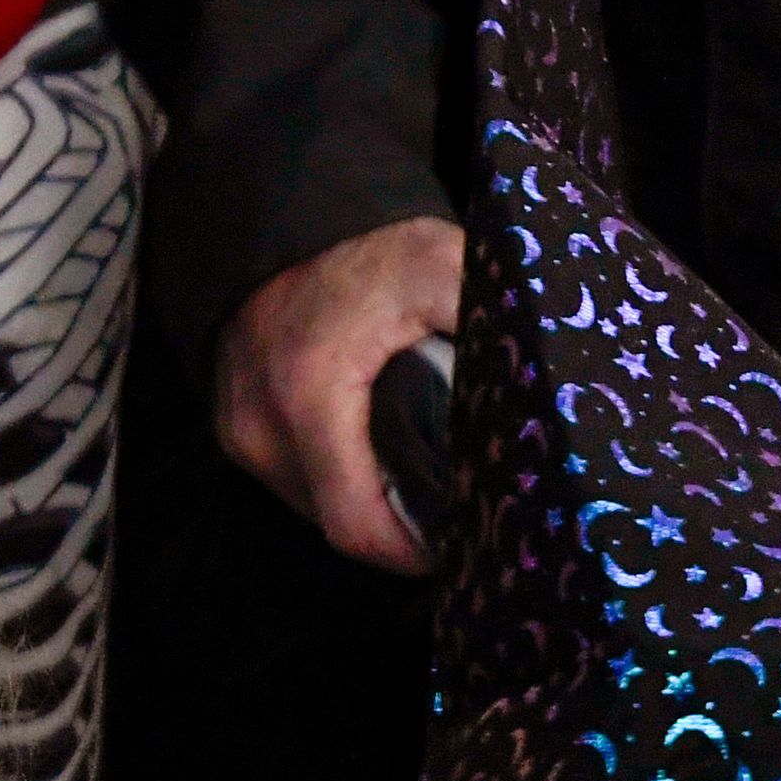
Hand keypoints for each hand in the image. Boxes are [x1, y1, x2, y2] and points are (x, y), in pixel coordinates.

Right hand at [215, 217, 464, 572]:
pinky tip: (385, 458)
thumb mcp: (442, 269)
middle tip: (460, 510)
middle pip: (343, 524)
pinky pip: (299, 483)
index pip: (358, 526)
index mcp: (307, 398)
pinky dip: (344, 481)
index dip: (414, 553)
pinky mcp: (234, 432)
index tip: (463, 544)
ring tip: (427, 483)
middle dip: (403, 529)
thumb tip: (546, 387)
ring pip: (320, 509)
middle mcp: (260, 427)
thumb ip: (488, 324)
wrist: (289, 227)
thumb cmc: (373, 254)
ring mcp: (240, 433)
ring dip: (373, 507)